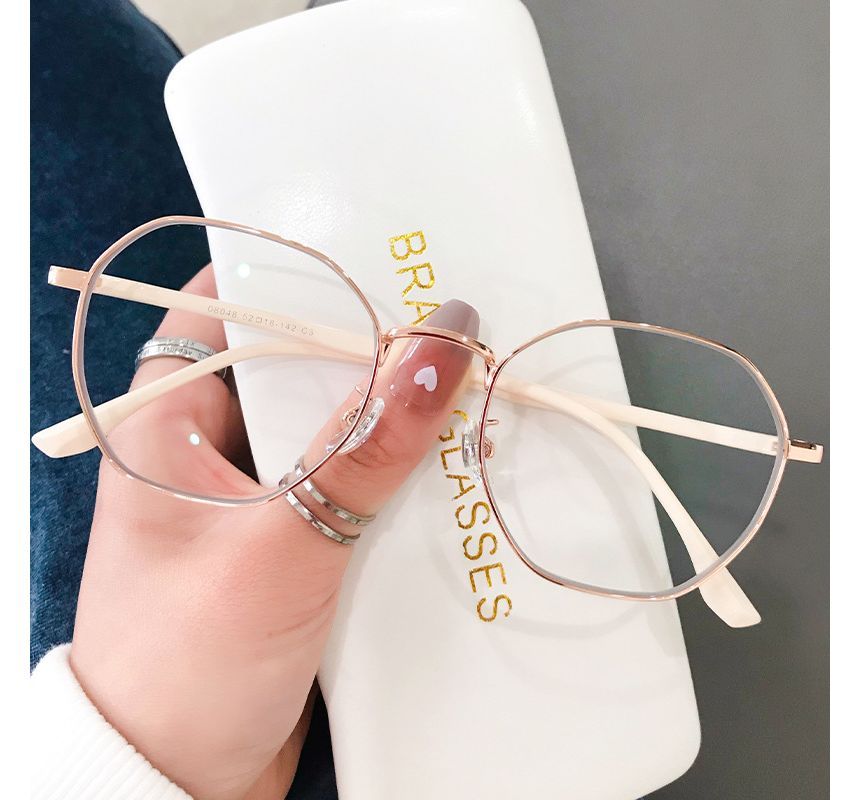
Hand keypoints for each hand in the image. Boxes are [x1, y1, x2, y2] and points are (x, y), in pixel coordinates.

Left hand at [69, 265, 478, 799]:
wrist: (176, 784)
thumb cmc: (191, 660)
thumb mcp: (284, 543)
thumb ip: (364, 448)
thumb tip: (442, 345)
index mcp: (166, 421)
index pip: (226, 308)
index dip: (298, 274)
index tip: (378, 254)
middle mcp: (206, 446)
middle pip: (295, 365)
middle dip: (371, 349)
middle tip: (453, 324)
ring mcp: (252, 495)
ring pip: (331, 426)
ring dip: (393, 419)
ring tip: (471, 387)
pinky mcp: (289, 540)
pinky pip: (348, 483)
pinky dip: (395, 475)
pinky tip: (454, 465)